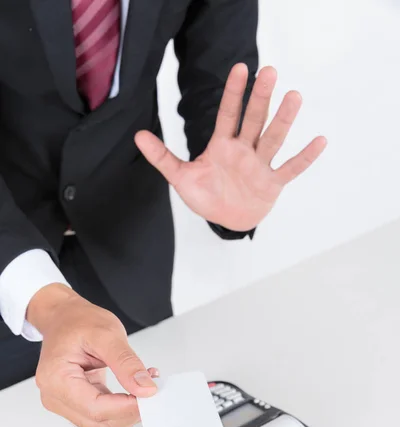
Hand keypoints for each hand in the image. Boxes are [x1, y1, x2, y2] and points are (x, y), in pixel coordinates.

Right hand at [28, 283, 158, 426]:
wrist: (64, 317)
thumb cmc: (78, 321)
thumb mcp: (107, 334)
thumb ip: (127, 363)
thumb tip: (146, 389)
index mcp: (56, 379)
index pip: (95, 408)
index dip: (127, 407)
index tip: (151, 395)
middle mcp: (55, 396)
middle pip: (99, 422)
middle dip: (130, 411)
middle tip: (152, 390)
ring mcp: (63, 402)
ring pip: (103, 424)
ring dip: (129, 411)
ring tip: (145, 384)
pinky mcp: (75, 403)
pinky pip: (102, 415)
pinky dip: (123, 406)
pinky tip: (135, 386)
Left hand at [135, 64, 326, 231]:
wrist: (226, 221)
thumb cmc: (206, 196)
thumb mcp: (181, 178)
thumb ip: (162, 157)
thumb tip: (137, 135)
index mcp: (222, 145)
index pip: (228, 115)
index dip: (234, 93)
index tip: (240, 68)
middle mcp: (244, 150)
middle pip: (253, 120)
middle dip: (260, 98)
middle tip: (270, 72)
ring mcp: (259, 165)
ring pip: (273, 139)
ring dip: (284, 120)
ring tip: (295, 97)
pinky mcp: (272, 183)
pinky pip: (290, 169)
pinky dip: (304, 158)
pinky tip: (320, 140)